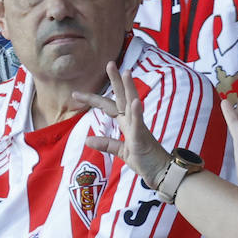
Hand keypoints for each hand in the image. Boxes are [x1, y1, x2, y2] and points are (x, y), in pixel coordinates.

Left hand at [72, 62, 171, 187]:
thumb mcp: (122, 152)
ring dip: (130, 89)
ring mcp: (139, 128)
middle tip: (109, 63)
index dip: (93, 99)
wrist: (162, 174)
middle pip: (122, 97)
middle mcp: (133, 122)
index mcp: (127, 123)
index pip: (109, 106)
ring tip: (126, 72)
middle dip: (116, 81)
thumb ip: (106, 144)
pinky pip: (140, 124)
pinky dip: (138, 112)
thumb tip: (87, 140)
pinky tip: (136, 101)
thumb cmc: (145, 161)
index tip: (75, 94)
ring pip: (133, 105)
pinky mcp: (143, 138)